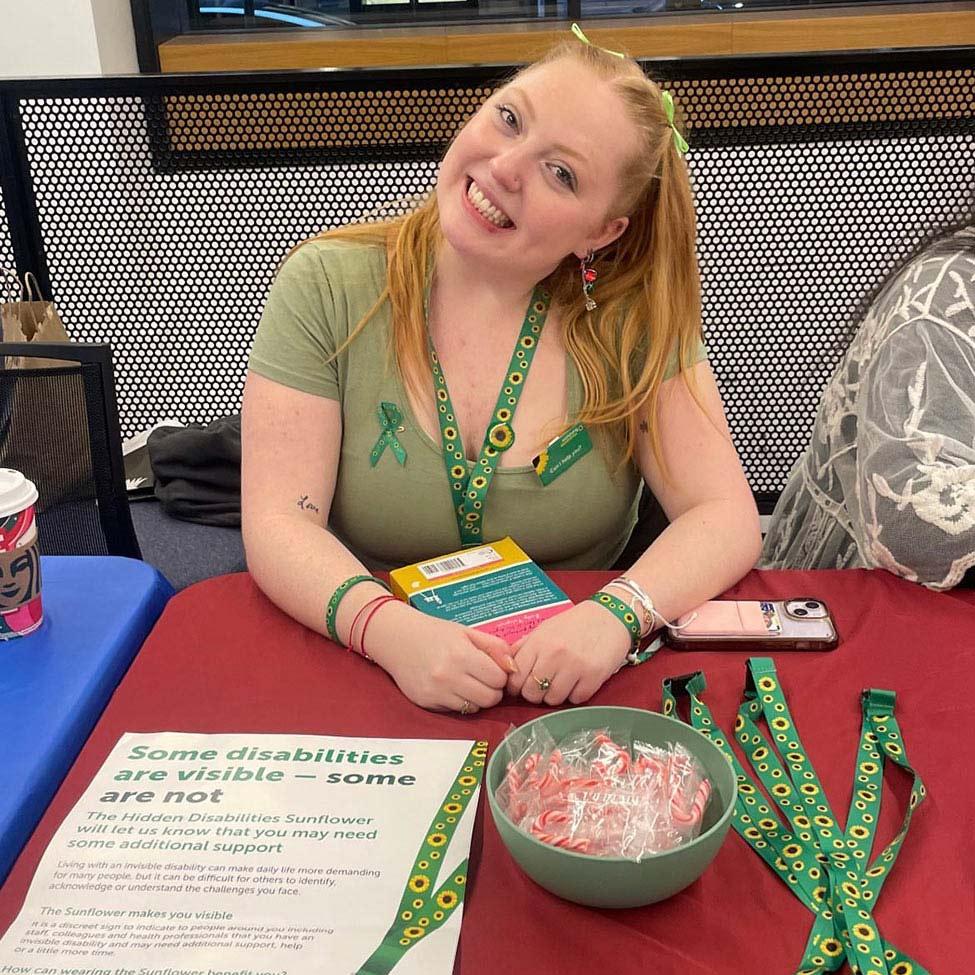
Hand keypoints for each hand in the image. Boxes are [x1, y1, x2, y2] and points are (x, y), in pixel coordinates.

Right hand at [367, 602, 515, 712]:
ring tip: (467, 682)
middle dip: (491, 690)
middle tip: (483, 678)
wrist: (397, 638)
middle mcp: (449, 676)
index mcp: (462, 655)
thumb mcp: (467, 632)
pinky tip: (451, 687)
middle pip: (490, 699)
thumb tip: (513, 667)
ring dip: (476, 697)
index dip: (500, 675)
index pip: (499, 679)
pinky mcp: (426, 702)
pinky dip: (459, 702)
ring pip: (474, 708)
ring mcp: (436, 692)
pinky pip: (455, 711)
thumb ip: (495, 647)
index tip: (492, 669)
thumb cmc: (435, 633)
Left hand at [507, 601, 631, 705]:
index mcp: (539, 642)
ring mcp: (575, 667)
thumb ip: (524, 647)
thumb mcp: (544, 629)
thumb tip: (506, 667)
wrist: (611, 616)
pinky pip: (575, 699)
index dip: (516, 685)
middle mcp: (554, 655)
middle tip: (543, 684)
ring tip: (562, 681)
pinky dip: (575, 694)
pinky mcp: (594, 677)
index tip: (522, 684)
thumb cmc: (575, 623)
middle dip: (535, 693)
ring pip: (552, 700)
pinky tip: (578, 680)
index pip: (515, 677)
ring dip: (555, 695)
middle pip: (531, 693)